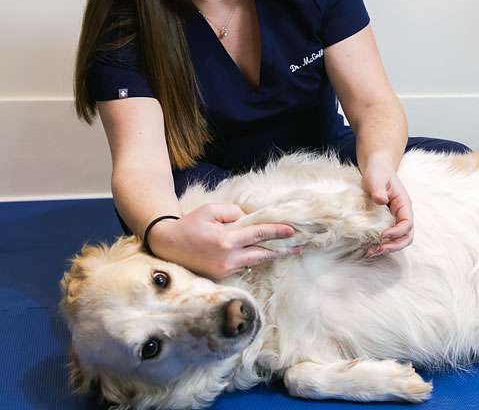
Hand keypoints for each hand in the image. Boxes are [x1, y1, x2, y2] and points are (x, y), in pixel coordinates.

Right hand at [145, 203, 300, 279]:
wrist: (167, 245)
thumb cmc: (190, 224)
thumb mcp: (210, 210)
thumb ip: (234, 212)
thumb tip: (250, 218)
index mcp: (225, 240)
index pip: (258, 235)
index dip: (277, 232)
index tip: (293, 230)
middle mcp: (227, 258)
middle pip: (263, 254)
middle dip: (283, 249)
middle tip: (302, 246)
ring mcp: (225, 269)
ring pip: (255, 261)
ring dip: (272, 255)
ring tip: (291, 250)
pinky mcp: (221, 275)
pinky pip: (244, 265)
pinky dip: (256, 259)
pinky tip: (268, 254)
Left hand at [361, 159, 413, 256]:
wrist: (377, 169)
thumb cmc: (378, 172)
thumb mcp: (376, 178)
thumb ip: (379, 189)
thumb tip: (381, 201)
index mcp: (404, 204)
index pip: (407, 223)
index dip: (397, 232)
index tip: (382, 235)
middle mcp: (402, 214)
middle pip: (407, 236)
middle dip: (394, 245)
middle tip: (378, 249)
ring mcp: (396, 219)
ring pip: (399, 239)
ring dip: (388, 248)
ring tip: (372, 252)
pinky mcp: (387, 222)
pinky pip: (389, 237)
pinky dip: (382, 244)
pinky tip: (370, 247)